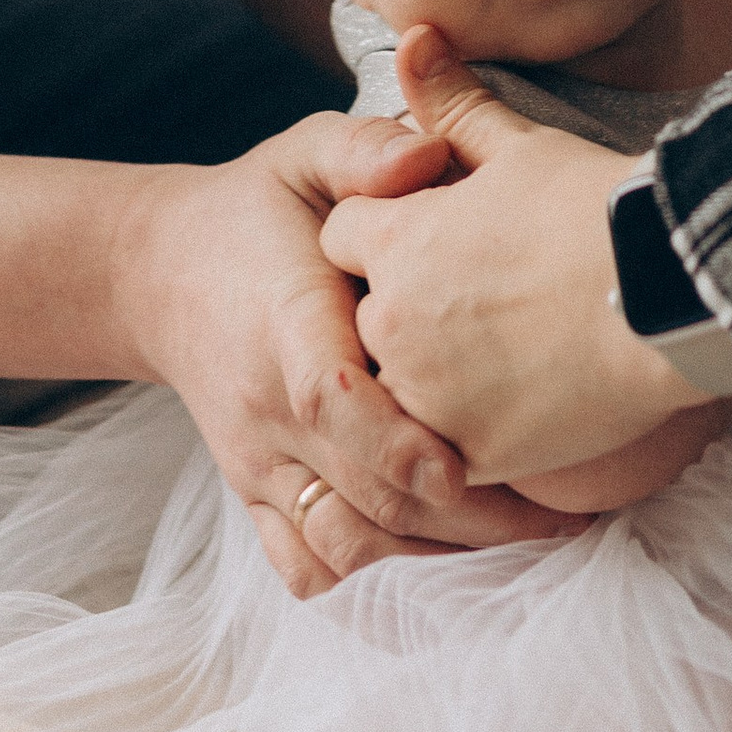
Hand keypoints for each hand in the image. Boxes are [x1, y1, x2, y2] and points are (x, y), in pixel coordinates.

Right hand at [117, 113, 582, 598]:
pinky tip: (446, 561)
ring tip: (531, 539)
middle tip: (571, 515)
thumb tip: (429, 157)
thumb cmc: (258, 208)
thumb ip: (364, 150)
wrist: (160, 271)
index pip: (328, 400)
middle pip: (360, 494)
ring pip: (343, 544)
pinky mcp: (255, 495)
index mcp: (283, 323)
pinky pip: (304, 566)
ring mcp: (258, 462)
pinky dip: (370, 581)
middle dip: (466, 518)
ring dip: (435, 557)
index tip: (466, 464)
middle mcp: (265, 408)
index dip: (397, 443)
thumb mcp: (305, 153)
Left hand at [316, 28, 708, 484]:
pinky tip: (523, 401)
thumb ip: (453, 103)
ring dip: (431, 372)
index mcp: (396, 241)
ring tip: (506, 350)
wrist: (675, 295)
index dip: (386, 231)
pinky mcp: (472, 451)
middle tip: (480, 299)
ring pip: (399, 385)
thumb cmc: (600, 210)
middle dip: (403, 305)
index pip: (344, 235)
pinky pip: (442, 447)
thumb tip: (413, 35)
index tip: (438, 236)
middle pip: (366, 314)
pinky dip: (470, 428)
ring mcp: (428, 394)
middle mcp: (394, 320)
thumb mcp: (522, 145)